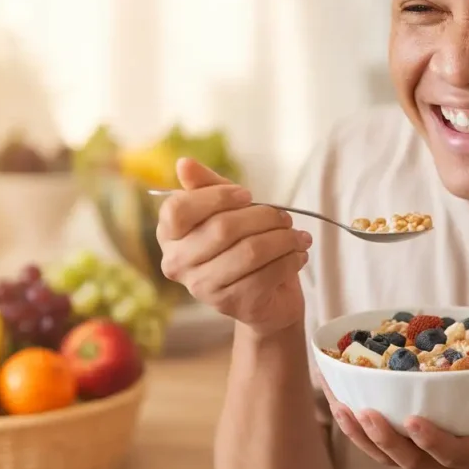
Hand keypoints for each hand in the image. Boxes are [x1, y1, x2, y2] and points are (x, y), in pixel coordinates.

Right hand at [156, 158, 312, 337]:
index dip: (217, 196)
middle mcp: (178, 263)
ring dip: (283, 239)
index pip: (178, 209)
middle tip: (284, 217)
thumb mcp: (227, 209)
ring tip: (297, 236)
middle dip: (263, 217)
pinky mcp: (232, 304)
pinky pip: (267, 274)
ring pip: (250, 251)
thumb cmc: (243, 244)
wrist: (266, 297)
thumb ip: (207, 185)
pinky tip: (298, 254)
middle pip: (222, 228)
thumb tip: (184, 163)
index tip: (247, 195)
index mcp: (169, 235)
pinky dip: (290, 259)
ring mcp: (203, 288)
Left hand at [322, 362, 468, 468]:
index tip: (413, 421)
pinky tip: (339, 402)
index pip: (452, 453)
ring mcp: (429, 458)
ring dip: (360, 433)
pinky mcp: (416, 449)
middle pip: (409, 459)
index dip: (432, 441)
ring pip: (388, 456)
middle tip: (363, 410)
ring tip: (337, 404)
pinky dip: (357, 428)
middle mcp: (448, 460)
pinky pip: (381, 446)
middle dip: (383, 438)